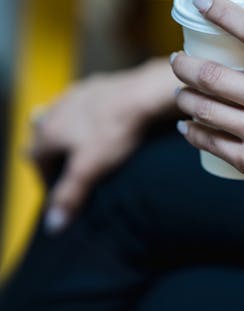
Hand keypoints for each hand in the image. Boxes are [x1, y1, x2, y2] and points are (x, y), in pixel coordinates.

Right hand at [25, 60, 180, 231]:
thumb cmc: (114, 131)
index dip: (44, 177)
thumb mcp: (90, 169)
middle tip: (71, 170)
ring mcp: (76, 94)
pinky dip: (88, 116)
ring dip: (68, 133)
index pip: (33, 158)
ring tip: (86, 148)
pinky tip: (105, 123)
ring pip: (62, 117)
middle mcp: (57, 109)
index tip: (60, 190)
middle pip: (44, 135)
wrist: (143, 93)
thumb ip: (70, 195)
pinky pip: (84, 103)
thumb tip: (53, 225)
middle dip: (53, 154)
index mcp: (49, 131)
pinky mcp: (97, 85)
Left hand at [171, 0, 243, 220]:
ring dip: (184, 97)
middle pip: (212, 75)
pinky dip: (192, 131)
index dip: (223, 12)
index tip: (202, 1)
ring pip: (203, 109)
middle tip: (177, 59)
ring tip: (181, 91)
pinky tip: (187, 125)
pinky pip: (209, 142)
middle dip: (184, 64)